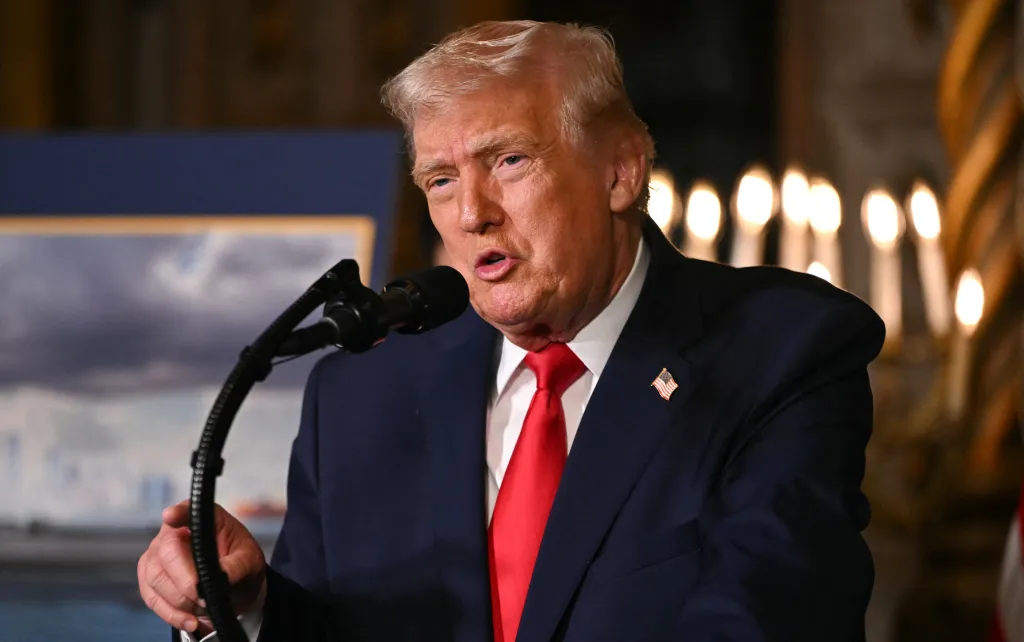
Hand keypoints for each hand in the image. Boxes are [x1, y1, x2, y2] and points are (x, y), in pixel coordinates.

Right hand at [138, 499, 267, 635]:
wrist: (233, 586)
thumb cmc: (240, 565)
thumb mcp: (249, 563)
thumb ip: (237, 567)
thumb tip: (222, 577)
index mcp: (202, 519)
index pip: (188, 510)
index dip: (178, 513)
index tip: (171, 516)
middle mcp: (173, 532)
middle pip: (166, 553)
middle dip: (185, 581)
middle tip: (205, 598)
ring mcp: (157, 555)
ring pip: (155, 578)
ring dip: (180, 600)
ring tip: (203, 608)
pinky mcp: (149, 578)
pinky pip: (151, 597)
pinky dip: (170, 613)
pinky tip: (190, 620)